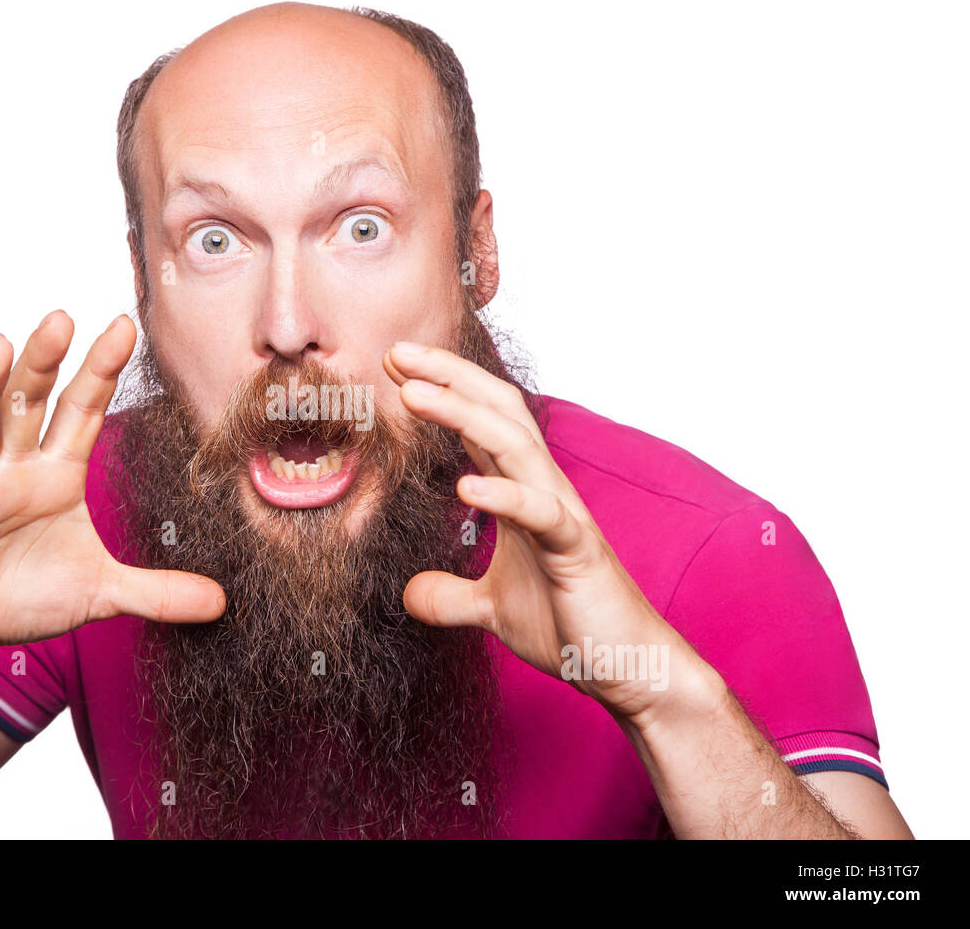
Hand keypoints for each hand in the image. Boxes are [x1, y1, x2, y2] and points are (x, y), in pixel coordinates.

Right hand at [0, 311, 224, 672]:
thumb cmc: (22, 595)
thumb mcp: (100, 594)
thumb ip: (157, 592)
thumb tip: (220, 602)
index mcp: (54, 476)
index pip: (81, 412)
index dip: (100, 371)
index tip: (125, 325)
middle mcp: (10, 472)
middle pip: (27, 407)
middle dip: (45, 365)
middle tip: (62, 318)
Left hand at [384, 341, 693, 719]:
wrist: (624, 666)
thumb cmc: (568, 623)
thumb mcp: (492, 608)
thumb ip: (451, 595)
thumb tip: (411, 594)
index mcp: (524, 491)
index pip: (481, 424)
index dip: (442, 390)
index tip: (393, 366)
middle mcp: (544, 489)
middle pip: (498, 411)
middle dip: (448, 376)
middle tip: (396, 351)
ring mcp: (563, 516)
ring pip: (516, 446)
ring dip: (462, 414)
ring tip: (413, 394)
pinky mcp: (577, 552)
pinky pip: (542, 514)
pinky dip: (505, 495)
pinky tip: (466, 486)